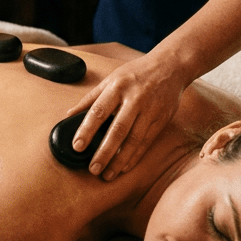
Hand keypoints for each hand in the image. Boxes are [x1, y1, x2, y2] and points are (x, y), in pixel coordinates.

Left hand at [66, 53, 187, 179]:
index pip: (98, 111)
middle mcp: (134, 98)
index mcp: (117, 86)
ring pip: (134, 139)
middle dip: (104, 152)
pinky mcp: (162, 119)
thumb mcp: (111, 79)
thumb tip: (70, 114)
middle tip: (93, 168)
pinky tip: (125, 167)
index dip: (86, 130)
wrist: (170, 66)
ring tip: (108, 174)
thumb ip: (91, 98)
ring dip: (120, 160)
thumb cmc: (136, 73)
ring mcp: (150, 110)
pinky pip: (147, 142)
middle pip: (118, 129)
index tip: (77, 146)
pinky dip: (135, 156)